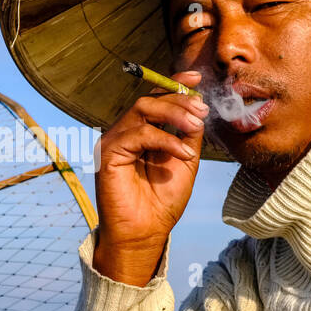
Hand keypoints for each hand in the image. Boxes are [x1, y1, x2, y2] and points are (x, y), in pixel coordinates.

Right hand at [92, 70, 207, 285]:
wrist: (146, 232)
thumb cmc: (162, 202)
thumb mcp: (184, 161)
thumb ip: (188, 135)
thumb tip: (198, 107)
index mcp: (141, 133)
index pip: (155, 99)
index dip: (174, 84)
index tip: (196, 78)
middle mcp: (125, 133)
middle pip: (149, 99)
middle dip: (178, 101)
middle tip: (202, 111)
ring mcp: (114, 141)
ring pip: (142, 109)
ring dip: (173, 113)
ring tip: (195, 127)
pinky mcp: (109, 153)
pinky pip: (138, 133)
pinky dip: (164, 138)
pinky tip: (182, 153)